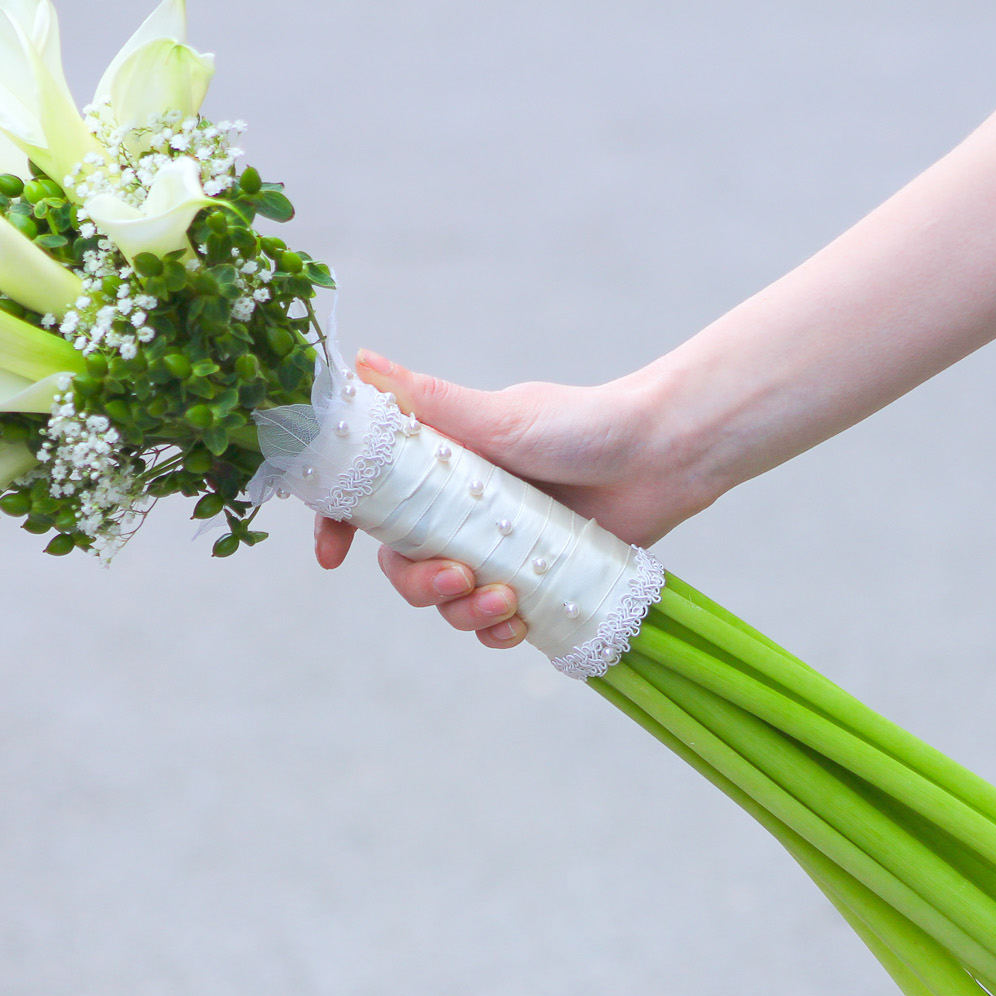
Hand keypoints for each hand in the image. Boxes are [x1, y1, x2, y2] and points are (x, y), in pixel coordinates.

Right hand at [313, 349, 715, 648]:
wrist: (663, 456)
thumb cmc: (585, 425)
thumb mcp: (502, 416)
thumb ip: (431, 402)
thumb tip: (360, 363)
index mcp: (441, 466)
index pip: (372, 500)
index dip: (341, 527)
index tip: (332, 556)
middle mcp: (462, 509)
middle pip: (404, 564)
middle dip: (419, 584)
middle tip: (457, 577)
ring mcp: (498, 549)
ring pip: (448, 600)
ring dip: (462, 612)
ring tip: (505, 601)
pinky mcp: (537, 582)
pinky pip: (496, 623)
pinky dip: (498, 632)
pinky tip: (518, 625)